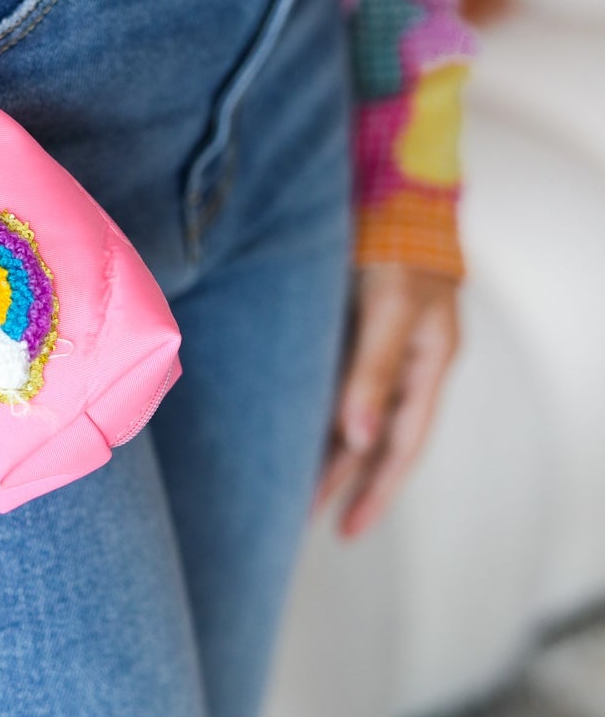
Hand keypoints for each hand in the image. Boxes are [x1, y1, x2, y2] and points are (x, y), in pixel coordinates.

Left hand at [313, 264, 460, 539]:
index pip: (402, 446)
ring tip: (290, 493)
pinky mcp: (348, 332)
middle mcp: (405, 364)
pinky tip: (288, 437)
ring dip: (325, 456)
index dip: (377, 491)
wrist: (387, 186)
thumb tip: (356, 437)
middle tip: (305, 523)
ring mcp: (377, 349)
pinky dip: (314, 417)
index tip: (349, 530)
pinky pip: (332, 388)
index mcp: (427, 365)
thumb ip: (372, 371)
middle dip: (343, 484)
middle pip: (374, 440)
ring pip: (351, 418)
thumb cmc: (396, 245)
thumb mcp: (389, 309)